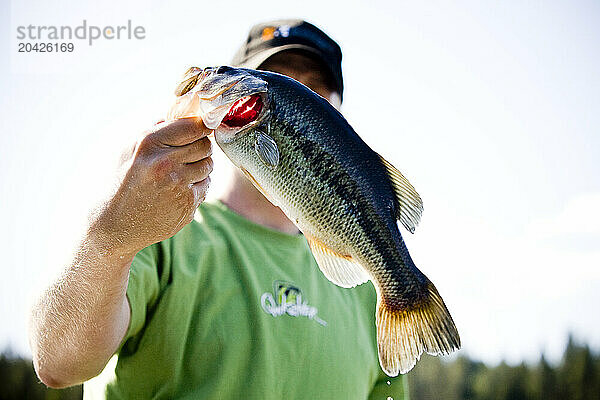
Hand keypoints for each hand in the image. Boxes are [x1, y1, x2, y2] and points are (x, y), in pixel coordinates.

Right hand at [92, 117, 212, 257]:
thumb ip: (156, 130)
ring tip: (181, 172)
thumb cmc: (122, 182)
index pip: (193, 126)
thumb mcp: (129, 150)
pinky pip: (206, 186)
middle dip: (200, 147)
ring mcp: (178, 185)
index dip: (202, 126)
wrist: (115, 224)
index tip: (202, 128)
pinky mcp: (187, 204)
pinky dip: (197, 186)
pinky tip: (178, 190)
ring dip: (200, 166)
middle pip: (205, 145)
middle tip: (188, 153)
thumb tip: (182, 113)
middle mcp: (165, 163)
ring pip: (209, 165)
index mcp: (149, 143)